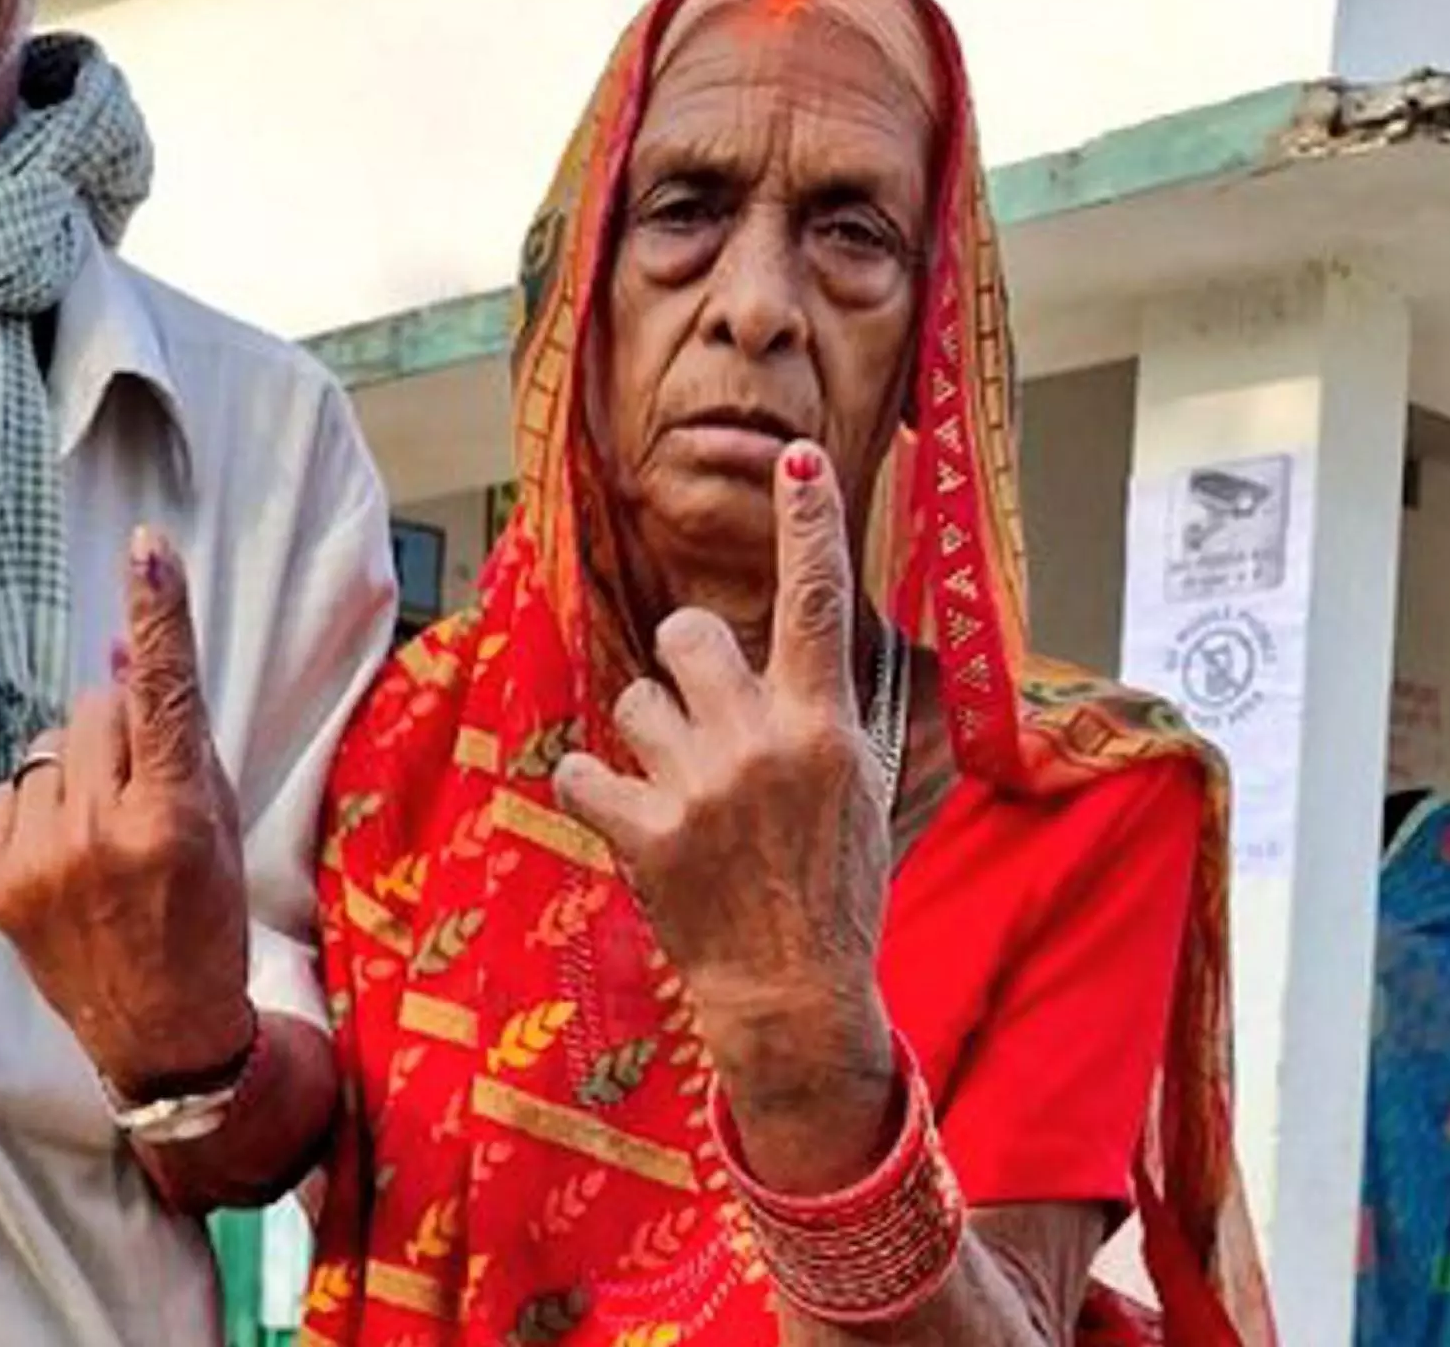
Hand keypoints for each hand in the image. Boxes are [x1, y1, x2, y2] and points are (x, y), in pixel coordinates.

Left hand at [0, 528, 254, 1097]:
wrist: (162, 1034)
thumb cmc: (204, 920)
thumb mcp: (214, 823)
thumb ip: (174, 737)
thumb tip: (122, 647)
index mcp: (172, 821)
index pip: (166, 697)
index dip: (161, 616)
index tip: (147, 548)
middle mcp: (100, 837)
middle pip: (95, 709)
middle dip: (119, 733)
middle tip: (142, 792)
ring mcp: (40, 865)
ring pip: (48, 746)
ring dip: (75, 770)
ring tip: (102, 832)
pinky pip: (8, 790)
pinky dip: (36, 807)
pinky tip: (65, 851)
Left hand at [552, 442, 894, 1103]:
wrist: (796, 993)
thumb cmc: (835, 888)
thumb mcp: (864, 790)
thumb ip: (824, 715)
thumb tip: (803, 648)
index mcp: (825, 727)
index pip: (819, 603)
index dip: (809, 522)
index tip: (796, 456)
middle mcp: (762, 744)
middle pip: (690, 633)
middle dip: (686, 660)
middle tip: (703, 712)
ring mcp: (700, 789)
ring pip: (635, 700)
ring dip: (647, 733)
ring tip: (680, 789)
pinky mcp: (645, 834)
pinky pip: (585, 767)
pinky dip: (596, 784)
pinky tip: (625, 811)